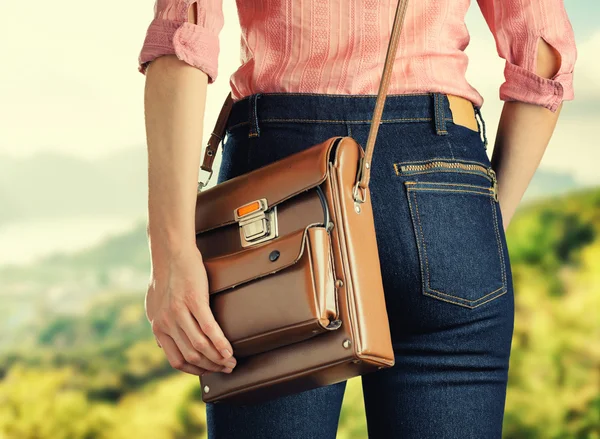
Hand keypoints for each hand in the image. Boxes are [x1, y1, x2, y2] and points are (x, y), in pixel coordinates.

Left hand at [145, 245, 236, 375]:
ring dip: (218, 358)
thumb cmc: (166, 277)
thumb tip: (161, 344)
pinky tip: (229, 350)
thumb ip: (160, 325)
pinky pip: (209, 328)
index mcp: (158, 327)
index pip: (176, 360)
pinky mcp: (194, 301)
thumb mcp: (154, 306)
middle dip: (211, 366)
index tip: (209, 371)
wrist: (172, 253)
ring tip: (231, 361)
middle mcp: (166, 323)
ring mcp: (179, 312)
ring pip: (200, 345)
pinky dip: (220, 343)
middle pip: (191, 355)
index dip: (196, 370)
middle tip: (226, 368)